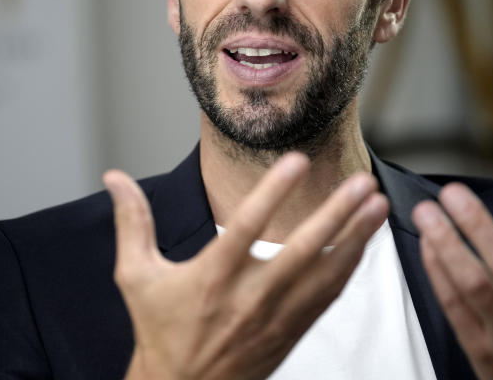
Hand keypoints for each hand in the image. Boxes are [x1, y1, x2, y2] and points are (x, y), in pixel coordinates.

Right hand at [103, 153, 388, 379]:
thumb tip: (114, 176)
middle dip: (337, 215)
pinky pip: (328, 297)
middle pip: (302, 252)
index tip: (298, 161)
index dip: (273, 193)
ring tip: (378, 204)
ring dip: (356, 239)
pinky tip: (365, 241)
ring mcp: (276, 317)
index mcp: (211, 278)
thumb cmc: (159, 329)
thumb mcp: (136, 276)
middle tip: (362, 183)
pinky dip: (350, 268)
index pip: (246, 228)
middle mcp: (250, 297)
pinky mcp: (291, 331)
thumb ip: (131, 222)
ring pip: (326, 275)